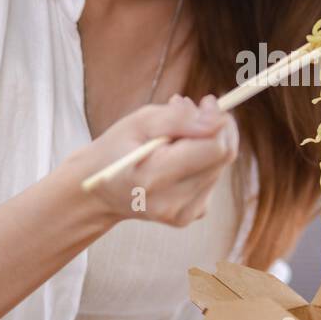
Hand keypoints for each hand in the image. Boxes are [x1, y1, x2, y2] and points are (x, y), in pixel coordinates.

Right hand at [78, 93, 238, 226]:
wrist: (98, 192)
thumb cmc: (117, 148)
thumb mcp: (139, 122)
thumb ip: (179, 119)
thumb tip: (218, 121)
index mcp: (155, 176)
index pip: (214, 149)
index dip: (219, 122)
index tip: (207, 102)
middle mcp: (172, 201)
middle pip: (221, 158)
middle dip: (215, 130)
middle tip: (195, 111)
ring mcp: (182, 214)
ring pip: (218, 168)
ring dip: (206, 146)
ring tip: (176, 137)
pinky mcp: (188, 217)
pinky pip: (210, 181)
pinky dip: (201, 164)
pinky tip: (177, 160)